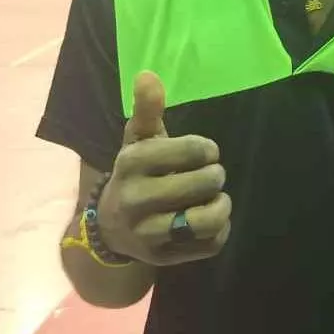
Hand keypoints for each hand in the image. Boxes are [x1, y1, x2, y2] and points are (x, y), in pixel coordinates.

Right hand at [96, 71, 231, 265]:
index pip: (189, 151)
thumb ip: (147, 110)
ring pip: (205, 221)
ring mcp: (148, 233)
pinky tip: (211, 221)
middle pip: (201, 185)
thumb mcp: (138, 141)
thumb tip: (148, 74)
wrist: (112, 227)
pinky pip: (209, 245)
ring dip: (221, 207)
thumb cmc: (137, 174)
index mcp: (130, 163)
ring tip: (217, 199)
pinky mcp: (163, 258)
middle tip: (213, 175)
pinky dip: (219, 231)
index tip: (206, 152)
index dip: (207, 149)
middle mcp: (135, 199)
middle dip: (215, 176)